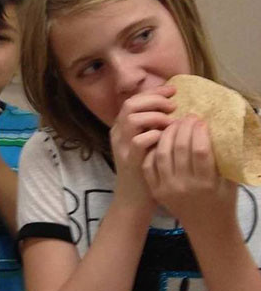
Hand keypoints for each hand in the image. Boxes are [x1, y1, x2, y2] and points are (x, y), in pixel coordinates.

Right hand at [110, 85, 175, 208]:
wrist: (134, 199)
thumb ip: (153, 126)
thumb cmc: (147, 169)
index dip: (153, 92)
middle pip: (131, 104)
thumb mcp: (147, 143)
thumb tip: (173, 105)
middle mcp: (118, 134)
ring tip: (171, 123)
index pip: (133, 100)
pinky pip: (140, 140)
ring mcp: (122, 147)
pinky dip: (156, 135)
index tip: (173, 90)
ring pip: (133, 119)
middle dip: (155, 100)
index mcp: (121, 128)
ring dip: (156, 117)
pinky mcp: (129, 161)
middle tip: (173, 106)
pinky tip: (167, 139)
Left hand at [143, 115, 236, 229]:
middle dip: (183, 127)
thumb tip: (219, 129)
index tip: (201, 120)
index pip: (200, 150)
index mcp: (206, 183)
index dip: (199, 131)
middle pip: (179, 148)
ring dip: (167, 135)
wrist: (207, 227)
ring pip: (162, 154)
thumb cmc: (223, 200)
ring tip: (174, 125)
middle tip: (187, 117)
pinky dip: (154, 150)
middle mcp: (184, 185)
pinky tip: (161, 140)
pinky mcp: (156, 190)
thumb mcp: (229, 180)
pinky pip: (150, 165)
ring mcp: (167, 188)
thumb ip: (224, 158)